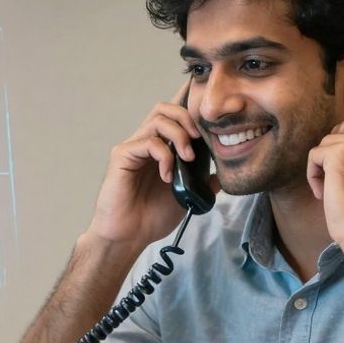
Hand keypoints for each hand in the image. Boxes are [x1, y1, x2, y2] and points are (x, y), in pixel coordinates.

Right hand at [85, 80, 216, 249]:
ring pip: (158, 118)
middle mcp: (145, 142)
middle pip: (165, 108)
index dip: (188, 106)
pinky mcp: (122, 156)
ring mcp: (133, 147)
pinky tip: (168, 175)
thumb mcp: (186, 196)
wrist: (129, 236)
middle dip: (187, 117)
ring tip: (188, 158)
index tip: (208, 111)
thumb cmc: (151, 217)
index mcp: (160, 148)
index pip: (173, 117)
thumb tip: (221, 174)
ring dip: (179, 134)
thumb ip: (202, 182)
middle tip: (200, 139)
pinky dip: (164, 155)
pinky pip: (148, 141)